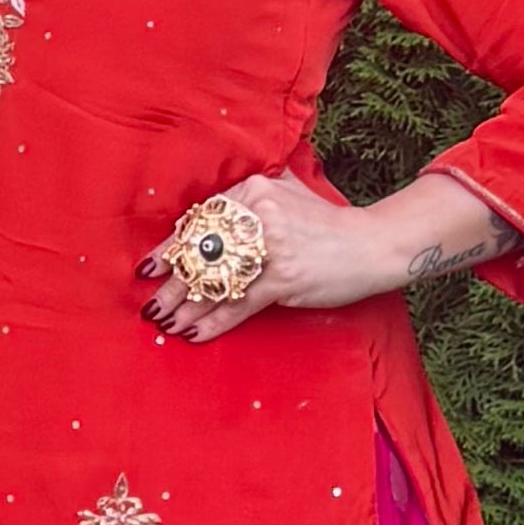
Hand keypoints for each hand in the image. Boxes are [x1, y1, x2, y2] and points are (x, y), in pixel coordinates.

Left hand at [139, 172, 382, 338]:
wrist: (372, 244)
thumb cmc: (327, 223)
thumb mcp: (289, 191)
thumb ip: (252, 195)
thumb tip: (206, 217)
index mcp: (254, 191)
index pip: (201, 221)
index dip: (173, 248)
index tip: (151, 268)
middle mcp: (259, 216)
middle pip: (202, 253)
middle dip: (173, 284)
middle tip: (151, 303)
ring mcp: (270, 248)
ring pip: (216, 281)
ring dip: (186, 307)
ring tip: (166, 323)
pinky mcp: (282, 278)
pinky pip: (238, 304)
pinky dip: (214, 322)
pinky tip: (195, 333)